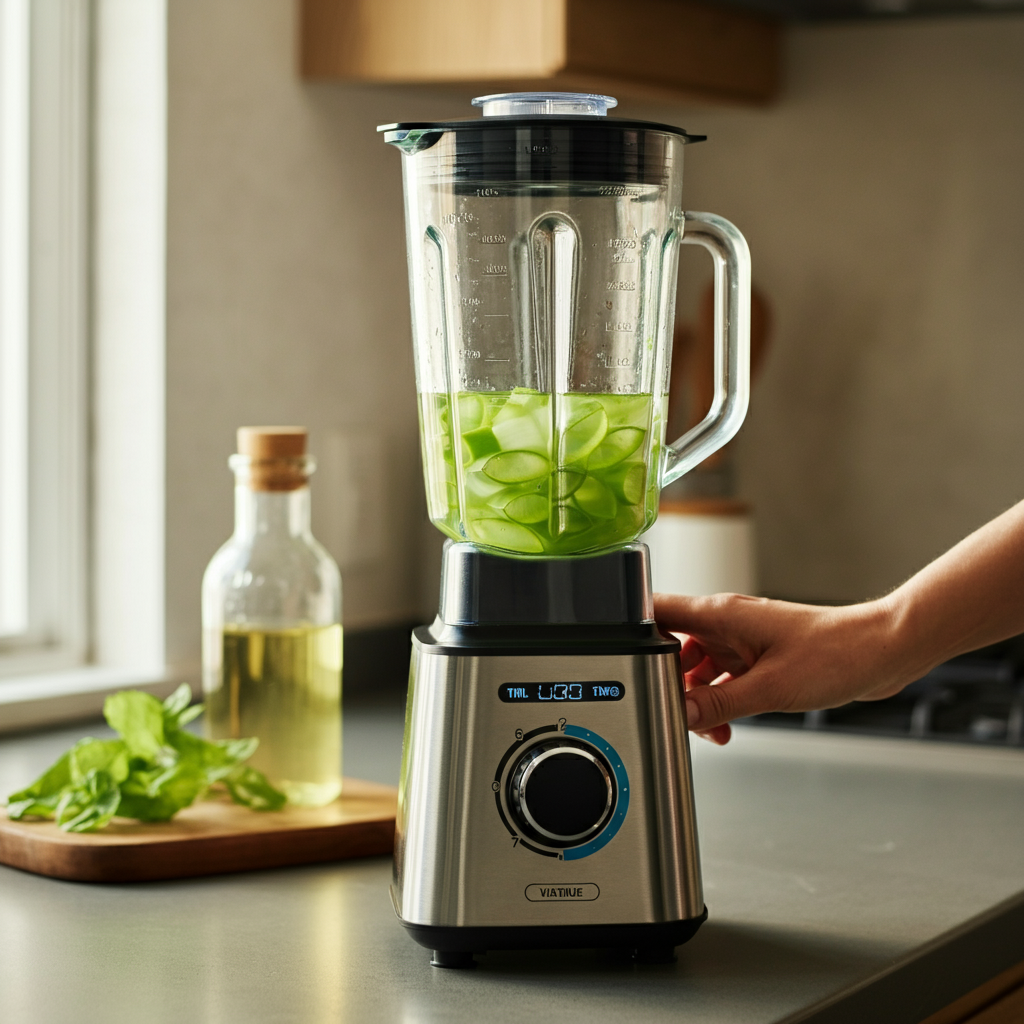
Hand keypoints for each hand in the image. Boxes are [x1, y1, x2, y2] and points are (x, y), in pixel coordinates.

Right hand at [654, 593, 915, 745]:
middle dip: (673, 685)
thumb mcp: (771, 688)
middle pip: (674, 648)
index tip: (627, 666)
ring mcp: (744, 639)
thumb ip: (719, 703)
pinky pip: (724, 678)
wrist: (882, 653)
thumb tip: (681, 715)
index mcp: (722, 615)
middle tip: (682, 714)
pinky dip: (721, 700)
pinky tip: (730, 723)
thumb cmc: (837, 653)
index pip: (658, 612)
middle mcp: (728, 623)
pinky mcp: (759, 655)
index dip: (635, 634)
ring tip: (714, 727)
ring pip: (699, 668)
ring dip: (700, 698)